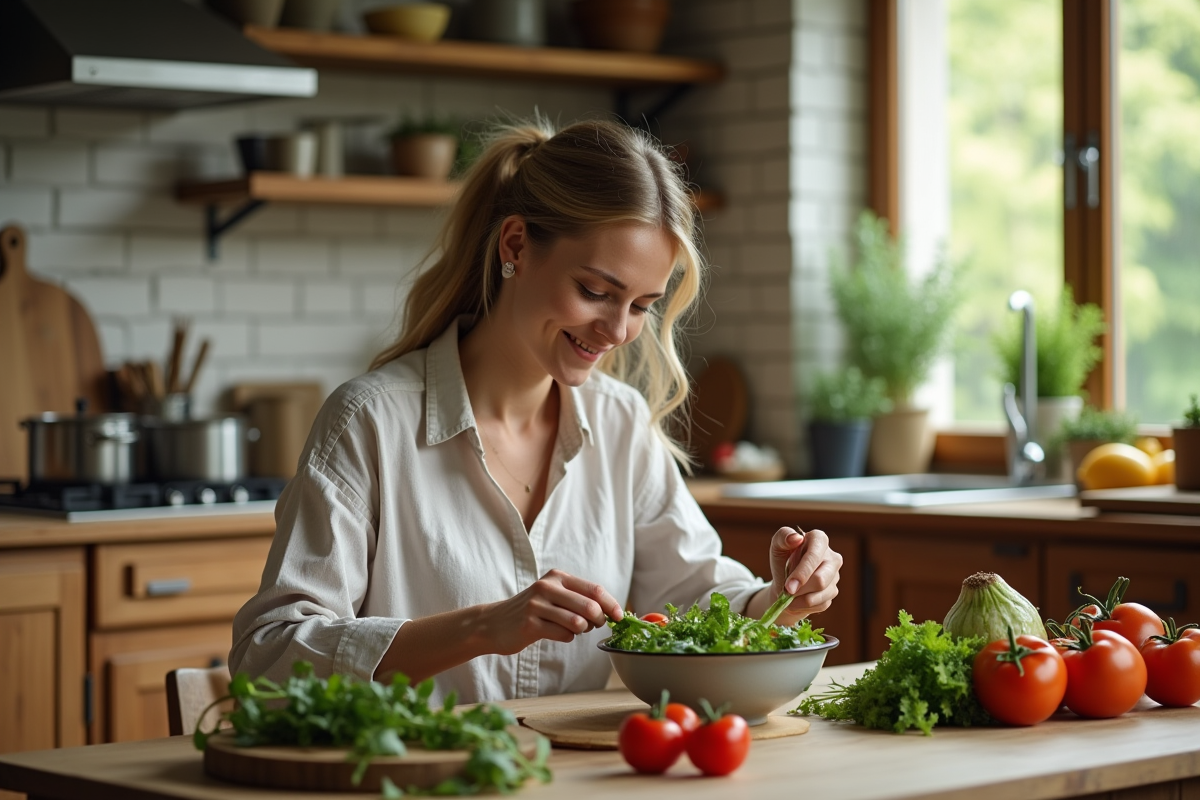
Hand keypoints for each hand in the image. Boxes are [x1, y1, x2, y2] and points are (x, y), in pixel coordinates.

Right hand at [481, 569, 623, 655]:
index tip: (619, 617)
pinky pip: (563, 635)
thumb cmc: (531, 611)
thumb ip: (579, 599)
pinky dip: (566, 637)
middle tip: (593, 626)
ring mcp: (537, 605)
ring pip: (577, 622)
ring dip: (581, 631)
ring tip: (571, 629)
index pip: (594, 589)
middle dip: (598, 620)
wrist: (493, 623)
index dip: (611, 605)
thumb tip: (610, 612)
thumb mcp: (553, 595)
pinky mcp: (530, 624)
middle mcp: (547, 587)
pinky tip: (555, 633)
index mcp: (557, 576)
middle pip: (590, 606)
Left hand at [767, 526, 841, 623]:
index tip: (789, 586)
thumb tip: (796, 538)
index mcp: (819, 540)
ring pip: (821, 594)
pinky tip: (796, 601)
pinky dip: (804, 606)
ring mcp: (835, 576)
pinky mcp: (833, 592)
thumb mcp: (777, 546)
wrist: (785, 583)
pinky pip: (821, 604)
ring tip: (788, 597)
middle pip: (820, 580)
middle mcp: (832, 557)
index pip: (815, 556)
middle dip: (800, 589)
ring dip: (800, 599)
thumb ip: (783, 536)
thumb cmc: (783, 561)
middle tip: (785, 593)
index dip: (802, 573)